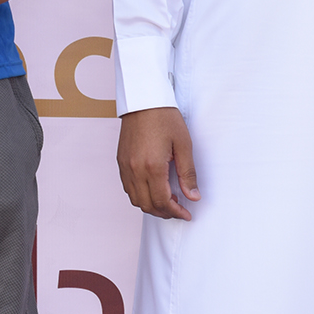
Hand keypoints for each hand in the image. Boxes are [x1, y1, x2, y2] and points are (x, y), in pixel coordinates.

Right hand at [118, 106, 199, 220]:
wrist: (143, 100)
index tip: (186, 214)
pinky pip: (128, 187)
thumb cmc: (164, 118)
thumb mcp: (183, 144)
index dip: (176, 212)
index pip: (163, 201)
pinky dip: (140, 195)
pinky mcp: (120, 161)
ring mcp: (125, 166)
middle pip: (147, 204)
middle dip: (164, 213)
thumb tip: (193, 196)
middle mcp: (135, 169)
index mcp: (152, 166)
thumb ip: (188, 173)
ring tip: (167, 200)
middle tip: (178, 210)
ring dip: (151, 205)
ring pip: (135, 199)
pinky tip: (152, 189)